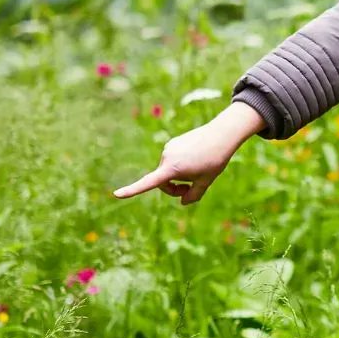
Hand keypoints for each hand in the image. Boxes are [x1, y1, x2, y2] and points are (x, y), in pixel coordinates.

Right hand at [113, 103, 265, 204]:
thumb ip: (194, 195)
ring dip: (177, 177)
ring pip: (167, 171)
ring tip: (197, 171)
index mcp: (172, 168)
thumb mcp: (206, 181)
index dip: (132, 190)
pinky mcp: (172, 143)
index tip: (116, 194)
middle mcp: (166, 157)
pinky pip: (172, 161)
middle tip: (190, 190)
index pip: (149, 183)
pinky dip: (179, 166)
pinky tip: (195, 160)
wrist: (222, 134)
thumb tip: (183, 202)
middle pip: (162, 181)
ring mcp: (168, 149)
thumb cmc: (215, 160)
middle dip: (173, 189)